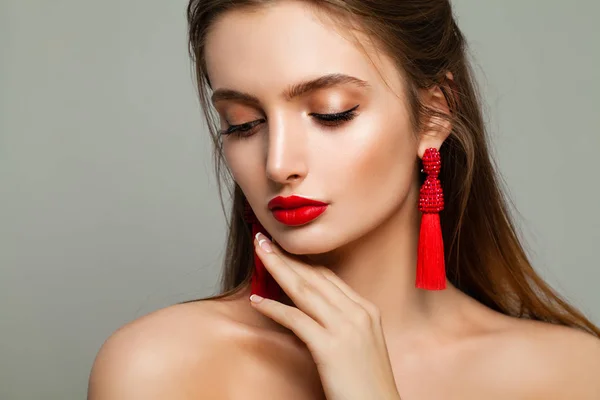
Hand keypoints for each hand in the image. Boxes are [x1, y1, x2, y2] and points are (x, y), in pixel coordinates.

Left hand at [250, 232, 401, 399]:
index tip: (283, 251)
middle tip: (263, 241)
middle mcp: (358, 313)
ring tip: (258, 254)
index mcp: (367, 310)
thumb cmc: (367, 384)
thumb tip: (313, 312)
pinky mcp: (331, 347)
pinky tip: (257, 300)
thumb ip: (342, 323)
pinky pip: (296, 319)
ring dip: (277, 268)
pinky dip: (273, 308)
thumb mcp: (362, 345)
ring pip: (304, 289)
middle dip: (286, 256)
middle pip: (315, 276)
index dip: (303, 261)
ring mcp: (346, 328)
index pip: (329, 277)